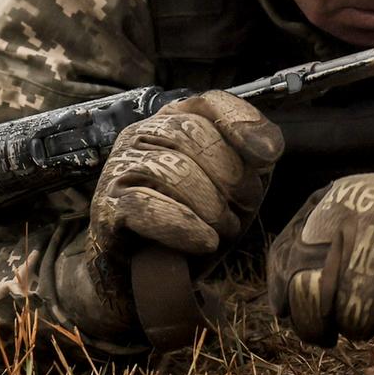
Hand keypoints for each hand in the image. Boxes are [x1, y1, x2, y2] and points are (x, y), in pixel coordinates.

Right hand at [88, 90, 282, 259]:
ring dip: (208, 204)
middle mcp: (141, 134)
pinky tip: (204, 241)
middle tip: (243, 208)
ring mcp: (119, 167)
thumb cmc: (194, 220)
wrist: (150, 271)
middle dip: (228, 175)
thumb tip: (265, 150)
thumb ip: (253, 159)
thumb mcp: (233, 186)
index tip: (267, 159)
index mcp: (173, 121)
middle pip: (188, 134)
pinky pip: (143, 206)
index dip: (240, 123)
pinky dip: (182, 225)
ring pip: (168, 168)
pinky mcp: (106, 207)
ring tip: (223, 229)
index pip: (207, 103)